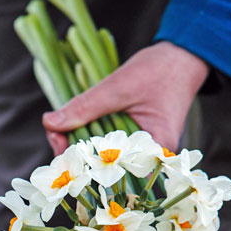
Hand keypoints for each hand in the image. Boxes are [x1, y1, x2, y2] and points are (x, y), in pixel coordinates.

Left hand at [42, 41, 208, 154]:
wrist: (181, 59)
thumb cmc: (158, 70)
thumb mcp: (118, 87)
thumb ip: (85, 107)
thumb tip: (49, 123)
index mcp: (153, 152)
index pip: (110, 171)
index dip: (79, 163)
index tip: (57, 144)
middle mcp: (148, 159)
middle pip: (103, 168)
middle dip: (75, 153)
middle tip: (54, 131)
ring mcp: (140, 151)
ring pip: (102, 157)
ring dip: (80, 143)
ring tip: (59, 128)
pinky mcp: (132, 142)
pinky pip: (107, 145)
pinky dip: (90, 137)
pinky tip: (73, 127)